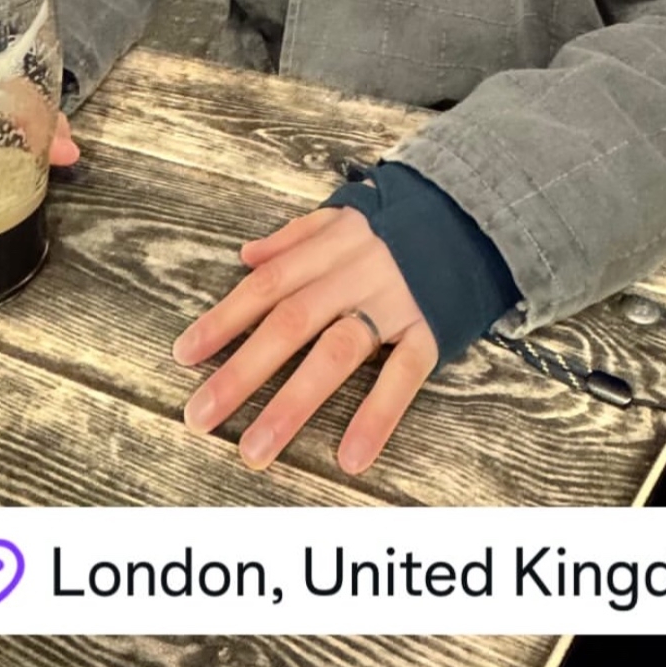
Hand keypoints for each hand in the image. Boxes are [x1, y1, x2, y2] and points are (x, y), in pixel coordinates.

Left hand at [172, 206, 438, 474]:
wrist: (480, 210)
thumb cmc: (404, 220)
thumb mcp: (348, 212)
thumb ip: (296, 236)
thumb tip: (246, 255)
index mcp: (330, 245)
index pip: (267, 284)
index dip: (225, 319)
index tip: (185, 356)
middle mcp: (356, 272)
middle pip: (291, 322)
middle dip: (242, 371)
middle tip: (200, 417)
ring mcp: (395, 302)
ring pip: (338, 352)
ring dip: (293, 403)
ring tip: (256, 449)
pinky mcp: (432, 328)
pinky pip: (404, 375)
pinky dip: (378, 415)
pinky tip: (351, 456)